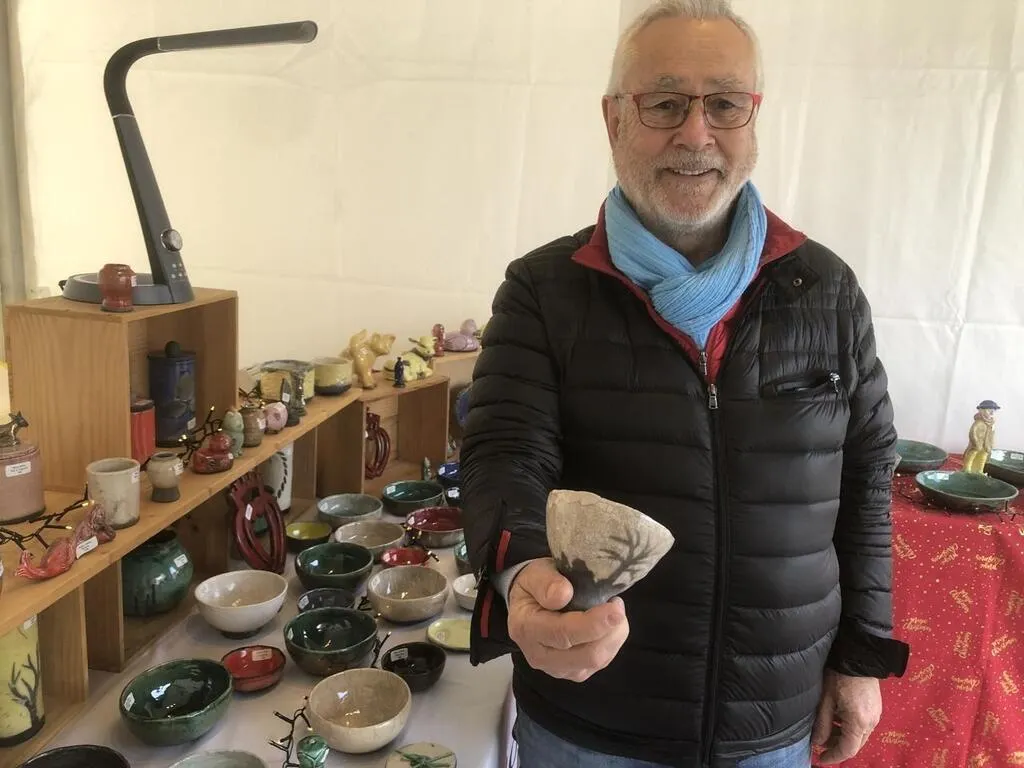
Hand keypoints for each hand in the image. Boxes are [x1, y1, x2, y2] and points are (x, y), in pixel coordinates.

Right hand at [507, 558, 628, 682]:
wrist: (526, 607)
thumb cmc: (533, 587)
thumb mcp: (534, 574)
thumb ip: (546, 582)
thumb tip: (564, 594)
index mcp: (526, 628)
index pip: (563, 633)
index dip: (593, 623)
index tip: (615, 608)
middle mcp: (539, 656)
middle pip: (586, 655)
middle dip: (611, 631)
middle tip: (617, 604)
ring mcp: (557, 669)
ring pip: (597, 661)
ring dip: (614, 636)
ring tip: (613, 611)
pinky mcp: (573, 672)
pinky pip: (601, 663)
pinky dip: (611, 643)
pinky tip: (607, 625)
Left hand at [812, 670, 881, 764]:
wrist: (859, 656)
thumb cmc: (839, 675)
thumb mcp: (825, 700)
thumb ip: (822, 724)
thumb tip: (817, 742)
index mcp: (859, 722)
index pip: (847, 750)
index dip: (834, 756)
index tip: (821, 758)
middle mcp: (871, 722)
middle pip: (855, 745)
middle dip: (838, 747)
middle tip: (821, 744)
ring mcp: (876, 716)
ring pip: (859, 736)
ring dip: (843, 737)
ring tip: (827, 730)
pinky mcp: (876, 709)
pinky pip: (863, 726)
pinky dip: (850, 728)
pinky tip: (838, 719)